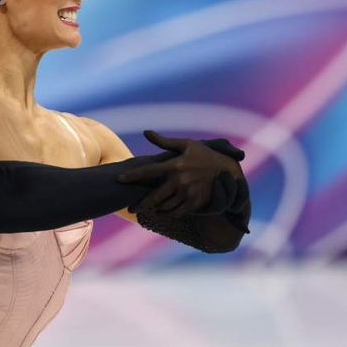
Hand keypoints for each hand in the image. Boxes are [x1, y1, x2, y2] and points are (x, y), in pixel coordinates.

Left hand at [118, 130, 243, 216]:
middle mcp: (180, 180)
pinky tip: (160, 213)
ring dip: (153, 209)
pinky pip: (177, 212)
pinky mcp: (196, 202)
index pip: (148, 171)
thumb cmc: (203, 154)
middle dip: (140, 203)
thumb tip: (145, 132)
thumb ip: (163, 141)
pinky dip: (167, 214)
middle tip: (129, 207)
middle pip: (154, 196)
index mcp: (175, 165)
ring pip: (165, 206)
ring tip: (143, 210)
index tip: (119, 179)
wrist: (227, 169)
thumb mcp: (185, 144)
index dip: (132, 176)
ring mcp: (188, 193)